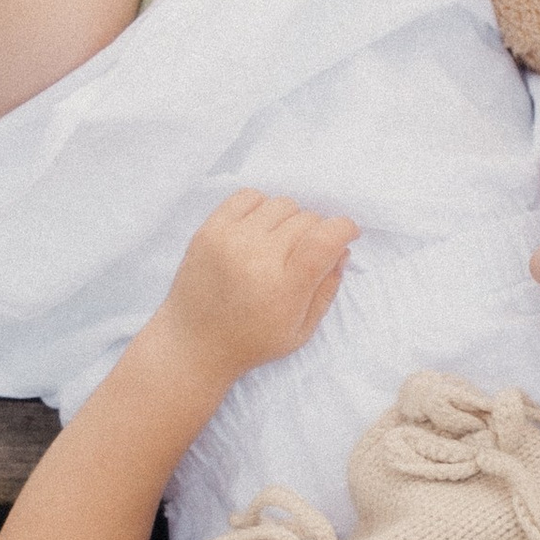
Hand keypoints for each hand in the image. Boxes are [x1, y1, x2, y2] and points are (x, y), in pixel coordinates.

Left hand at [157, 188, 355, 380]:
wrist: (192, 343)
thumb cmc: (250, 342)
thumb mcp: (301, 330)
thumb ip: (327, 290)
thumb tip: (342, 251)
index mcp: (284, 288)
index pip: (325, 238)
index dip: (344, 228)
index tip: (347, 234)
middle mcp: (258, 257)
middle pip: (307, 219)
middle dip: (317, 232)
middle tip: (305, 253)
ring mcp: (231, 240)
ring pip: (282, 204)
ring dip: (289, 220)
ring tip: (279, 243)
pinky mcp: (209, 229)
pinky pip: (248, 196)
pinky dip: (261, 207)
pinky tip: (258, 229)